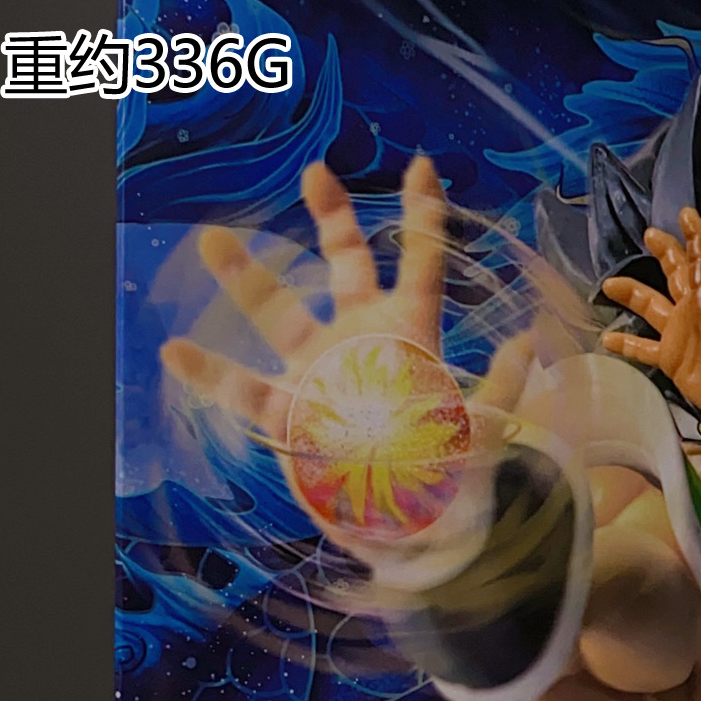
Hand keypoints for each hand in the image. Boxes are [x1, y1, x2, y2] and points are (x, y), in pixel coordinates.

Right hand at [160, 155, 531, 547]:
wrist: (411, 534)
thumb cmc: (453, 482)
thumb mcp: (484, 438)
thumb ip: (500, 391)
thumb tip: (526, 343)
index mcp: (412, 337)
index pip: (420, 265)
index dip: (421, 216)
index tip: (421, 166)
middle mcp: (363, 341)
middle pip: (344, 265)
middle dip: (330, 217)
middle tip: (316, 171)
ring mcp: (321, 372)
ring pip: (279, 312)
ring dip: (246, 276)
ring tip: (212, 238)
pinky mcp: (290, 415)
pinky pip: (243, 388)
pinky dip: (209, 372)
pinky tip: (174, 350)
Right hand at [600, 207, 700, 417]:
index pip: (700, 264)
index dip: (695, 238)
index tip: (686, 214)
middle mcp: (691, 314)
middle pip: (675, 275)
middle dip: (665, 252)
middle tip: (651, 233)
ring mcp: (679, 334)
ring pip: (652, 306)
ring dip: (632, 294)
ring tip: (610, 285)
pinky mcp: (672, 358)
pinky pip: (645, 348)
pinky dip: (627, 345)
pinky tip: (608, 339)